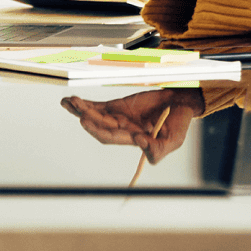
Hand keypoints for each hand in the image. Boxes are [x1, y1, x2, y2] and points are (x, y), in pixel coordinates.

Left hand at [60, 89, 204, 163]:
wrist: (182, 102)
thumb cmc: (179, 124)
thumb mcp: (174, 141)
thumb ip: (158, 149)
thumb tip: (139, 143)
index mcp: (134, 139)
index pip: (111, 137)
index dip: (100, 130)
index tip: (89, 119)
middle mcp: (122, 130)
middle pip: (99, 126)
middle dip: (88, 119)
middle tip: (79, 111)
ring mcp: (118, 118)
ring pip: (95, 115)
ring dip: (81, 110)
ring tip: (69, 102)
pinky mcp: (117, 107)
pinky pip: (97, 107)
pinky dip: (84, 104)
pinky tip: (70, 100)